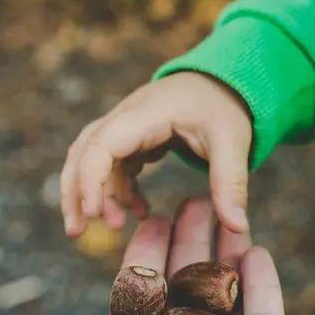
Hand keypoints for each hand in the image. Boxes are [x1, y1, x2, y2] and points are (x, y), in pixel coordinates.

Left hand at [25, 199, 301, 314]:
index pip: (141, 313)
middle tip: (194, 199)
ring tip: (227, 208)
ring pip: (229, 309)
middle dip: (190, 250)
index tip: (151, 220)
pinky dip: (266, 291)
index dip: (145, 264)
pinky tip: (256, 249)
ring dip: (228, 258)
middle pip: (188, 301)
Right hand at [60, 72, 252, 236]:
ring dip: (93, 194)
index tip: (94, 213)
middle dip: (76, 192)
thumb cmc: (224, 107)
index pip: (103, 143)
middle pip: (84, 151)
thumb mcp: (233, 142)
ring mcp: (125, 126)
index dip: (91, 178)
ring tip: (110, 227)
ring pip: (90, 159)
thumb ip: (232, 182)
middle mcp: (127, 116)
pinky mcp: (131, 138)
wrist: (222, 82)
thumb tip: (238, 227)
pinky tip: (138, 212)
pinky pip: (112, 166)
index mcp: (148, 113)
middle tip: (77, 231)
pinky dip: (118, 190)